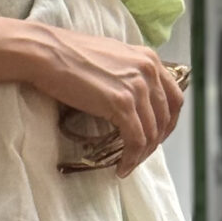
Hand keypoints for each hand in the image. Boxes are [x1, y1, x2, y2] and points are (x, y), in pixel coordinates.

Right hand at [28, 30, 186, 177]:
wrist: (47, 53)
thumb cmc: (69, 54)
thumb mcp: (112, 57)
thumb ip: (130, 73)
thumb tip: (132, 97)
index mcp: (149, 59)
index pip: (174, 97)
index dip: (168, 123)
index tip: (157, 136)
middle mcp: (149, 71)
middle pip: (165, 117)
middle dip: (156, 141)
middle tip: (140, 154)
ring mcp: (136, 87)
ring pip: (151, 132)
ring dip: (142, 154)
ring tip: (128, 164)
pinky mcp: (121, 103)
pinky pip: (135, 139)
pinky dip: (131, 157)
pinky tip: (122, 167)